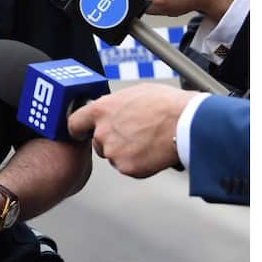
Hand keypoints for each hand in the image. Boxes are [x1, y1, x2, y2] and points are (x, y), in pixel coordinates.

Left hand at [67, 84, 196, 176]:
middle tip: (132, 136)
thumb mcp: (132, 93)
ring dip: (125, 153)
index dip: (79, 129)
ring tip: (146, 141)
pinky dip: (139, 164)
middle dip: (110, 141)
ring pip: (114, 156)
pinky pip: (129, 168)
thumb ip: (114, 104)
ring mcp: (114, 152)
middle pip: (97, 143)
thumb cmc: (166, 104)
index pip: (74, 124)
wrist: (187, 123)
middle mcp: (102, 132)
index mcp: (100, 110)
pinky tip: (152, 152)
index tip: (82, 132)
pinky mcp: (128, 168)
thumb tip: (110, 108)